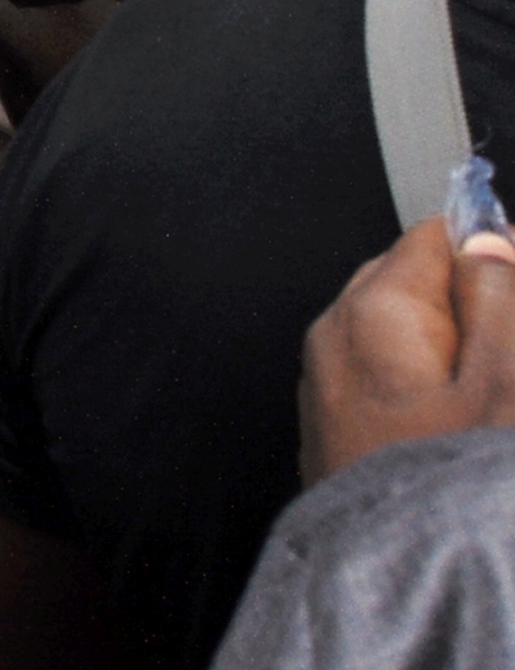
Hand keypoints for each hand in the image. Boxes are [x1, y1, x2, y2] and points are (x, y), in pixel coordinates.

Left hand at [302, 215, 514, 481]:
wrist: (404, 595)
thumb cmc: (447, 491)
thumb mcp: (503, 386)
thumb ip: (496, 300)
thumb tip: (488, 236)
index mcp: (369, 312)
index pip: (431, 240)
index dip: (491, 251)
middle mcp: (334, 344)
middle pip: (418, 292)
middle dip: (477, 313)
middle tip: (507, 371)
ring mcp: (333, 397)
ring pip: (413, 350)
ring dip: (465, 365)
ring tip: (492, 408)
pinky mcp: (346, 442)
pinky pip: (399, 396)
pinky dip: (438, 402)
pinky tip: (465, 434)